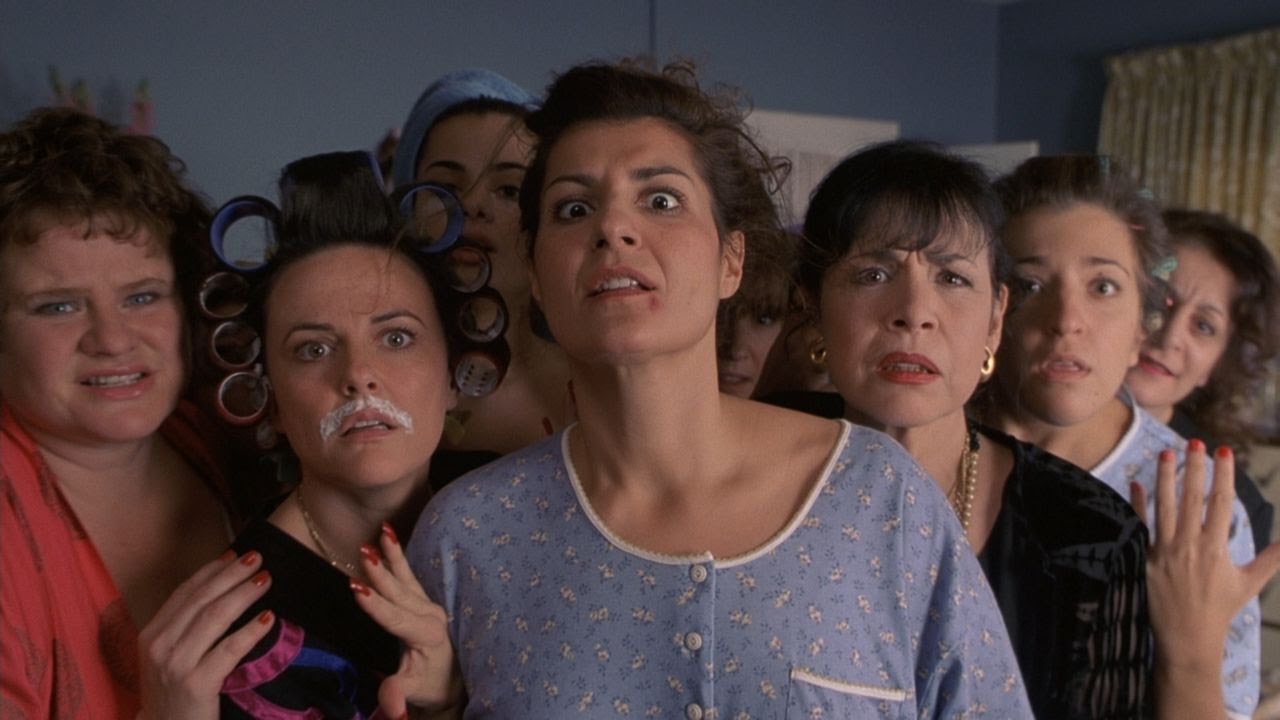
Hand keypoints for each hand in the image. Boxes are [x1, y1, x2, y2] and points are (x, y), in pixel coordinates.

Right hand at [136, 551, 273, 719]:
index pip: (184, 593)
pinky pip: (229, 649)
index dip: (211, 571)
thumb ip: (186, 626)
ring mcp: (176, 665)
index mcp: (151, 634)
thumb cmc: (173, 693)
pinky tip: (268, 618)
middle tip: (258, 558)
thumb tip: (222, 588)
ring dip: (243, 594)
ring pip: (215, 618)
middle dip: (231, 575)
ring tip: (266, 580)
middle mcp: (159, 646)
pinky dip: (251, 631)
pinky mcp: (196, 683)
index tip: (234, 553)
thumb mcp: (169, 656)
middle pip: (201, 599)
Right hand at [353, 523, 460, 718]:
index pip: (395, 618)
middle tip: (364, 551)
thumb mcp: (413, 692)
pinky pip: (408, 574)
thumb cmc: (430, 687)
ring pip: (405, 576)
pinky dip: (398, 556)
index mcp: (426, 635)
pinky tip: (388, 535)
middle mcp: (429, 615)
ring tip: (382, 532)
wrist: (451, 682)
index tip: (356, 588)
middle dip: (382, 572)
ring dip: (392, 555)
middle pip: (400, 591)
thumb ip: (399, 694)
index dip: (376, 605)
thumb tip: (393, 710)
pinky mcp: (423, 600)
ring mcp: (428, 605)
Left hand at [1130, 442, 1279, 669]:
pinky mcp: (1145, 558)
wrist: (1187, 637)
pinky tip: (1134, 483)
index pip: (1221, 503)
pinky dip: (1136, 504)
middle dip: (1194, 467)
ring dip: (1164, 478)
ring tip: (1164, 453)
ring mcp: (1165, 551)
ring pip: (1163, 506)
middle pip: (1192, 498)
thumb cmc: (1220, 609)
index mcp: (1216, 548)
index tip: (1224, 452)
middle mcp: (1190, 545)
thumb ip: (1270, 559)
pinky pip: (1139, 525)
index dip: (1223, 475)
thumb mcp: (1249, 584)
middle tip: (1195, 441)